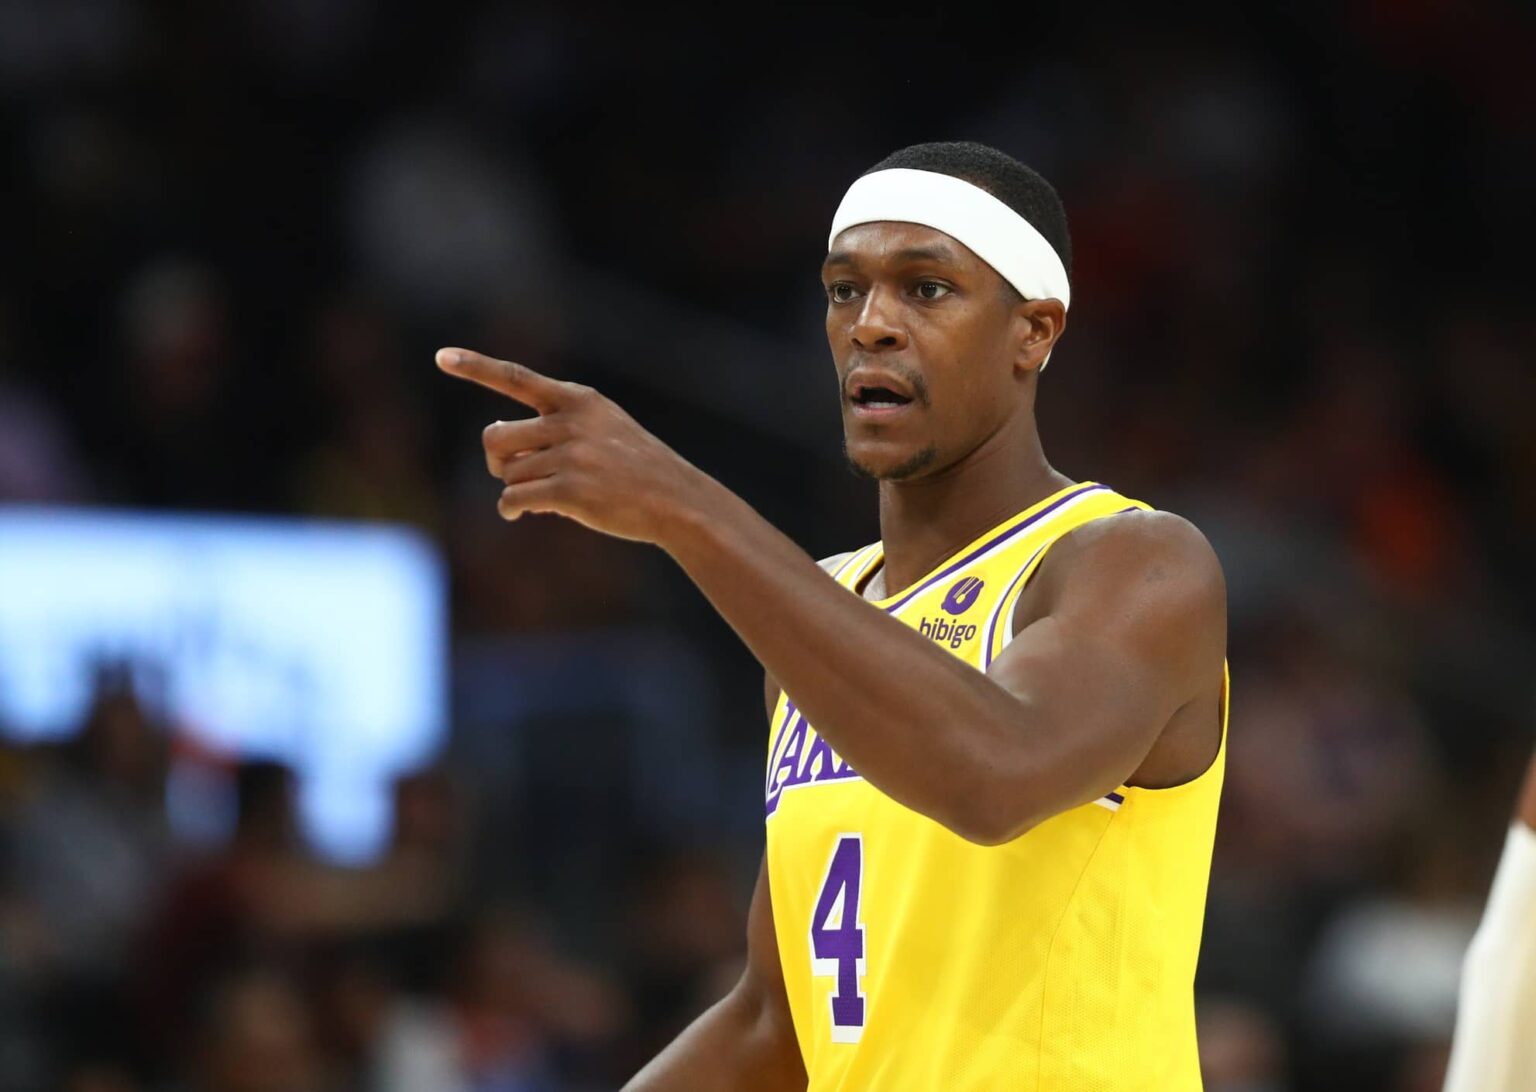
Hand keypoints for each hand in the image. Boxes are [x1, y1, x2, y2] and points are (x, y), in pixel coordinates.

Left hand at [437, 347, 716, 545]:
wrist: (676, 500)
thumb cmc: (635, 468)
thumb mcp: (604, 429)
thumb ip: (556, 429)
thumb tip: (500, 456)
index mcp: (578, 400)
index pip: (516, 378)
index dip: (475, 367)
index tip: (441, 356)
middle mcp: (571, 422)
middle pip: (495, 437)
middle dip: (498, 460)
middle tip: (518, 472)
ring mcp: (571, 456)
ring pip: (506, 473)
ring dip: (517, 488)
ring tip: (544, 495)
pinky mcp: (569, 491)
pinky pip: (513, 499)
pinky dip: (512, 509)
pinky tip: (523, 513)